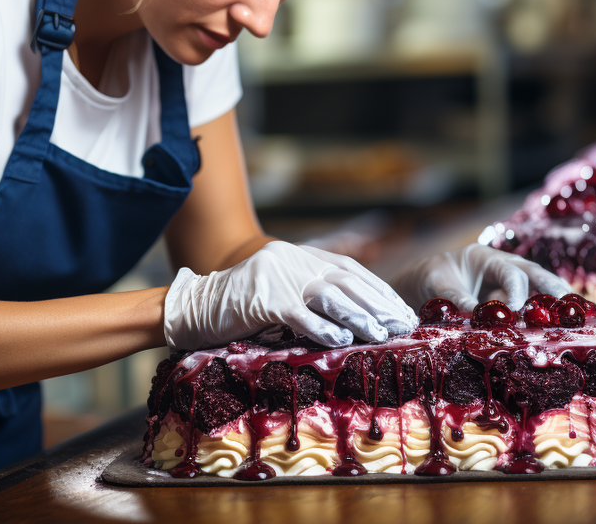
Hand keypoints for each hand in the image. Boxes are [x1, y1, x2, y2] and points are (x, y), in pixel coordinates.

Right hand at [164, 242, 417, 350]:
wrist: (191, 307)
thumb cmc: (236, 307)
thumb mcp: (277, 291)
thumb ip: (308, 293)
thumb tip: (353, 315)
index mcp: (297, 255)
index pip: (348, 269)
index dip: (377, 289)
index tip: (400, 309)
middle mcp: (291, 260)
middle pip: (346, 281)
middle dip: (378, 303)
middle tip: (403, 323)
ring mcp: (277, 279)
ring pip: (330, 296)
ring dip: (361, 317)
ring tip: (383, 334)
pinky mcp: (263, 300)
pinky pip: (300, 315)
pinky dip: (324, 328)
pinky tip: (344, 340)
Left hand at [391, 243, 572, 311]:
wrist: (423, 283)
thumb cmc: (430, 278)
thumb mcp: (437, 285)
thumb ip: (456, 297)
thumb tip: (474, 314)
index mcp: (485, 257)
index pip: (510, 272)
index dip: (517, 291)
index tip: (516, 310)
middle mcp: (502, 267)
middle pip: (534, 273)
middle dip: (553, 287)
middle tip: (569, 303)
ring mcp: (507, 283)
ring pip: (537, 288)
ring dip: (552, 301)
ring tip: (571, 317)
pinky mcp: (508, 300)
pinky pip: (530, 304)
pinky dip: (542, 314)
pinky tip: (557, 327)